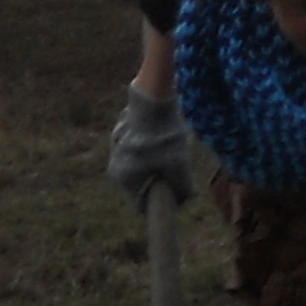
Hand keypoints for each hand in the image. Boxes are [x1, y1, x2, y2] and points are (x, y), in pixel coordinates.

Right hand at [107, 85, 194, 211]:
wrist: (152, 101)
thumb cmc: (164, 137)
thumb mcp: (180, 164)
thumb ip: (184, 186)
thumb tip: (190, 196)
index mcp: (124, 179)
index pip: (141, 205)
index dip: (161, 202)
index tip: (175, 194)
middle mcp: (115, 167)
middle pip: (144, 183)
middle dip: (162, 177)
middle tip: (177, 162)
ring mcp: (117, 149)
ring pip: (143, 164)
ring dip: (159, 159)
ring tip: (171, 144)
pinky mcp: (123, 133)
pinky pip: (140, 147)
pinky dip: (153, 144)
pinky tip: (162, 132)